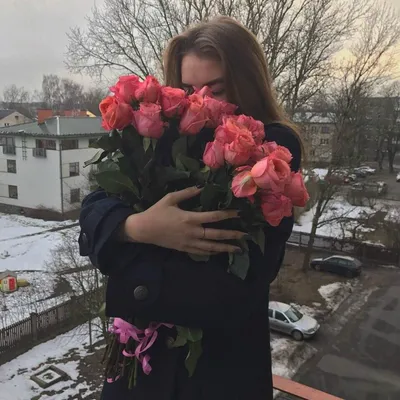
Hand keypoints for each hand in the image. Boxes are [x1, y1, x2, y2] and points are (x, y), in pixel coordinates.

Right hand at [123, 187, 245, 254]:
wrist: (143, 230)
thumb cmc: (156, 212)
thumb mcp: (170, 198)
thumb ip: (187, 193)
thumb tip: (202, 187)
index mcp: (189, 218)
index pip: (213, 217)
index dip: (227, 215)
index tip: (238, 214)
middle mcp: (192, 232)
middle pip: (216, 235)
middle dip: (232, 235)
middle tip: (246, 235)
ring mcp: (188, 242)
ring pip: (211, 247)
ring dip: (225, 248)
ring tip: (238, 249)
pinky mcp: (184, 249)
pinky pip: (201, 252)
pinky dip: (211, 252)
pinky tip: (219, 252)